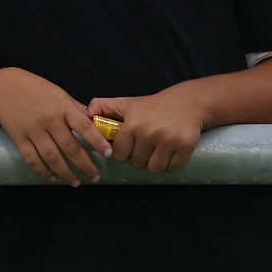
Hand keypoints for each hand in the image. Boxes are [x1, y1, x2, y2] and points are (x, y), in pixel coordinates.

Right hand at [0, 67, 111, 184]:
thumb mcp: (59, 94)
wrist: (4, 87)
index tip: (108, 154)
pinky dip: (44, 171)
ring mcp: (33, 130)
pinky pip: (32, 159)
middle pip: (70, 148)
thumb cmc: (36, 89)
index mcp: (62, 107)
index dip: (97, 141)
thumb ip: (76, 109)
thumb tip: (95, 122)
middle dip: (85, 165)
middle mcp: (49, 120)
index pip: (84, 126)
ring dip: (66, 173)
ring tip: (75, 182)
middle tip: (95, 177)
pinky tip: (53, 176)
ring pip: (52, 158)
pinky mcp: (19, 139)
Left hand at [87, 90, 204, 173]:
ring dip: (154, 163)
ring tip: (156, 150)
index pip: (120, 153)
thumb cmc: (151, 106)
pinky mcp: (184, 147)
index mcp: (133, 124)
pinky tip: (169, 151)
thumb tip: (85, 115)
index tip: (128, 146)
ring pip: (154, 168)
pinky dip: (170, 164)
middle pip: (137, 162)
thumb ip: (102, 106)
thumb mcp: (126, 103)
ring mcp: (168, 141)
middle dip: (139, 157)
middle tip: (144, 146)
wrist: (186, 102)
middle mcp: (150, 133)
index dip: (122, 152)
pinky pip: (171, 168)